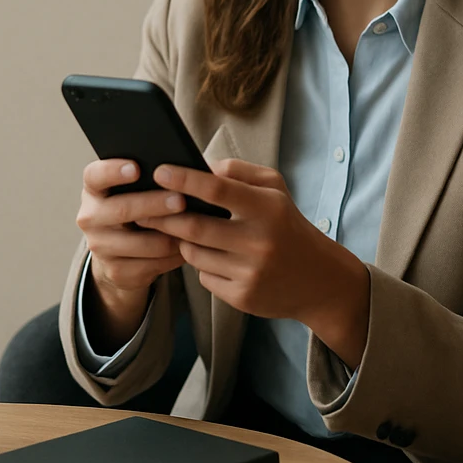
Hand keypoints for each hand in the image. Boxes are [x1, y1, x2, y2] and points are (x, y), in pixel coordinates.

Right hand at [76, 158, 187, 347]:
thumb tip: (182, 171)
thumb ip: (148, 179)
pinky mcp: (116, 271)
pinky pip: (153, 264)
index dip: (113, 171)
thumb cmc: (135, 208)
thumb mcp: (132, 190)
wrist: (117, 253)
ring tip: (195, 225)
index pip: (95, 176)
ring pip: (143, 242)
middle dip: (154, 204)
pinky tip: (187, 246)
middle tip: (181, 200)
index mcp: (93, 190)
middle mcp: (90, 217)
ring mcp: (100, 247)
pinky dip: (174, 255)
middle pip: (122, 210)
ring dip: (172, 234)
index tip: (137, 168)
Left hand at [138, 158, 370, 365]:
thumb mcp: (275, 189)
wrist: (319, 280)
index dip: (184, 179)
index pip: (217, 189)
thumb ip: (238, 171)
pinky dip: (201, 265)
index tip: (159, 171)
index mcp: (267, 208)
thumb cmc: (288, 225)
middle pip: (193, 226)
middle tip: (143, 208)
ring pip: (193, 254)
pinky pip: (204, 277)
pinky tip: (213, 259)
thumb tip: (199, 165)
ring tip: (184, 232)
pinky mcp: (242, 297)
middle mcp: (258, 242)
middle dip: (163, 217)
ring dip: (182, 242)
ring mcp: (249, 273)